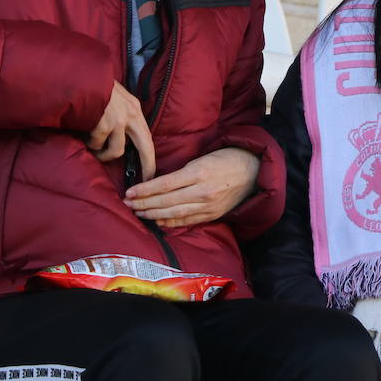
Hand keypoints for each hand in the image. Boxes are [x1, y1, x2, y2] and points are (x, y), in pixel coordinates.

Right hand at [87, 82, 155, 178]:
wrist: (78, 77)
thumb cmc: (92, 87)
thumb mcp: (114, 98)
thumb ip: (120, 115)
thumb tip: (121, 137)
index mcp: (134, 107)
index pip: (147, 136)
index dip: (150, 155)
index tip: (151, 171)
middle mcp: (130, 114)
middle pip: (146, 146)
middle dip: (148, 164)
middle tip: (146, 178)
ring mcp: (118, 120)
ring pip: (117, 151)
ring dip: (104, 154)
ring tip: (94, 148)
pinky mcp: (104, 124)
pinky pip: (97, 144)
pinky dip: (90, 143)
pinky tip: (84, 133)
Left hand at [124, 147, 260, 227]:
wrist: (253, 171)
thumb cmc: (226, 159)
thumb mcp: (203, 158)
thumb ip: (182, 172)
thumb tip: (159, 184)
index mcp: (199, 173)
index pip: (165, 184)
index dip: (145, 190)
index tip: (130, 192)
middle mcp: (202, 191)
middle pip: (166, 201)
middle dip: (144, 203)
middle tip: (128, 204)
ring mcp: (207, 205)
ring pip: (175, 213)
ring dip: (153, 214)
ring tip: (138, 213)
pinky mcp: (212, 214)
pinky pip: (188, 221)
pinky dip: (171, 222)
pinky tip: (158, 221)